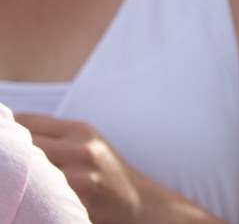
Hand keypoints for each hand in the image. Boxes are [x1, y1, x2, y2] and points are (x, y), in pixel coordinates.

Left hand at [16, 114, 142, 223]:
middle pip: (23, 146)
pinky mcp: (75, 204)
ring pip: (27, 172)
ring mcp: (77, 179)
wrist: (138, 204)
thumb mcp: (90, 144)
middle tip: (9, 163)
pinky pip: (39, 198)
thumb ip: (56, 136)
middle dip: (12, 154)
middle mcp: (79, 151)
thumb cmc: (107, 174)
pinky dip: (28, 198)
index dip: (9, 131)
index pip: (26, 121)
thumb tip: (12, 131)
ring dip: (18, 177)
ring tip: (18, 182)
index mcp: (81, 131)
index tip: (4, 139)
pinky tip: (29, 198)